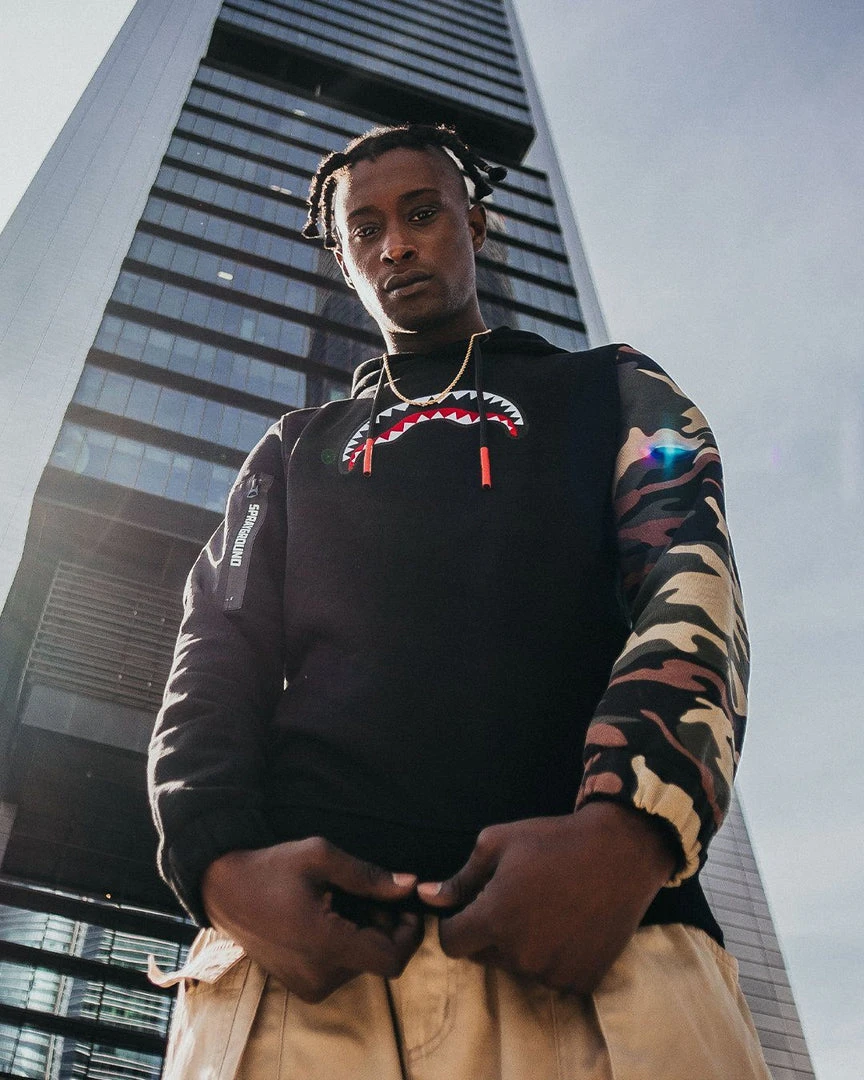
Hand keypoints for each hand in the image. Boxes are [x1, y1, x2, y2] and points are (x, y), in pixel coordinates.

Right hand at [202, 838, 422, 1001]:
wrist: (223, 890)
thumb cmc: (271, 867)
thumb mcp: (320, 857)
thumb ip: (368, 875)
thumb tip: (410, 885)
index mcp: (324, 945)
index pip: (391, 960)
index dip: (408, 933)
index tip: (404, 903)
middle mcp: (319, 976)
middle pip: (378, 958)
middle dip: (383, 924)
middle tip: (364, 892)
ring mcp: (309, 986)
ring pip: (362, 963)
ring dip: (365, 932)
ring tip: (340, 900)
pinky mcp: (303, 987)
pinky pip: (342, 969)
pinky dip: (347, 943)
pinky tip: (328, 916)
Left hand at [417, 802, 676, 992]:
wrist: (619, 851)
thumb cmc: (553, 840)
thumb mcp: (498, 843)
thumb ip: (460, 878)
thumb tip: (426, 897)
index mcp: (495, 919)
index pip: (452, 944)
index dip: (455, 924)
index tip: (470, 908)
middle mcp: (521, 953)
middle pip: (484, 955)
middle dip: (490, 932)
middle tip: (517, 899)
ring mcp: (553, 971)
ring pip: (518, 966)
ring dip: (523, 945)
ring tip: (547, 907)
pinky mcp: (581, 980)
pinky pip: (552, 975)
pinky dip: (555, 957)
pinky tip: (569, 924)